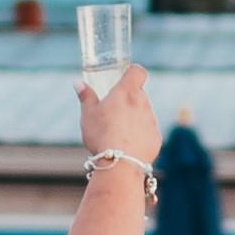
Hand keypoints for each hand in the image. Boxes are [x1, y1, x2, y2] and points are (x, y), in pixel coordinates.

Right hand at [80, 62, 160, 177]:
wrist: (121, 163)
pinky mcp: (156, 138)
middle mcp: (143, 103)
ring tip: (118, 133)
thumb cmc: (102, 135)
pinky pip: (148, 132)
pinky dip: (140, 135)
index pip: (137, 71)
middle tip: (113, 113)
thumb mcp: (88, 114)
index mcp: (127, 92)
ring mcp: (152, 121)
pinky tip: (127, 146)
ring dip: (134, 118)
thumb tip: (78, 83)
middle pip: (139, 95)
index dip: (132, 72)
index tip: (125, 78)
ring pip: (144, 113)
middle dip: (128, 100)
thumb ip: (86, 97)